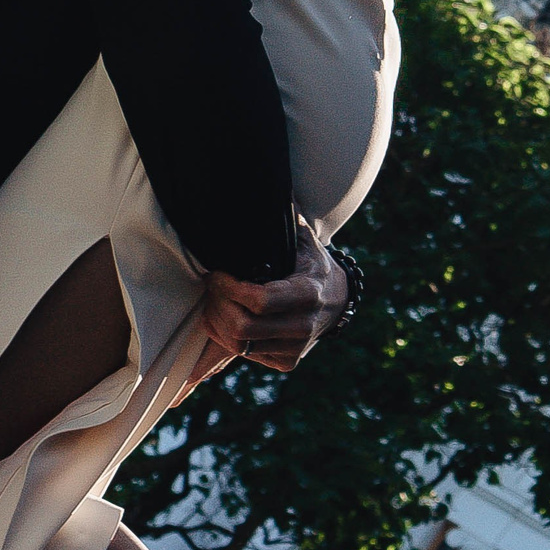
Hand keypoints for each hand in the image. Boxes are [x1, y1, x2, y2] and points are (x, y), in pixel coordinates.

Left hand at [181, 227, 348, 390]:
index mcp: (308, 293)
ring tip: (213, 301)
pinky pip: (244, 355)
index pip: (261, 301)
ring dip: (216, 322)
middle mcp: (303, 325)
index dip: (229, 289)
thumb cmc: (312, 264)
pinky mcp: (286, 362)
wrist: (338, 300)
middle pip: (243, 327)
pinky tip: (224, 316)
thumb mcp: (303, 239)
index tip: (216, 274)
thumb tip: (268, 188)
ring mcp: (295, 348)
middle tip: (210, 286)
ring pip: (238, 345)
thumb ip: (284, 218)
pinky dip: (225, 336)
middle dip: (217, 306)